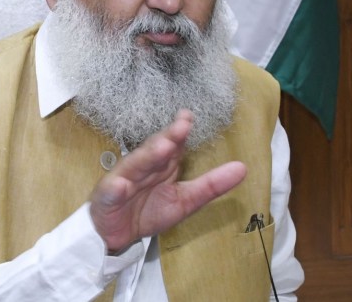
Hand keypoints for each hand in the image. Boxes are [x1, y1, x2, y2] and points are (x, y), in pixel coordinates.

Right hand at [89, 109, 246, 252]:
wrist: (116, 234)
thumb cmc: (148, 212)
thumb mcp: (185, 201)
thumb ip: (211, 185)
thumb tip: (243, 168)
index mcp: (160, 165)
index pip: (172, 143)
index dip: (180, 130)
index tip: (190, 116)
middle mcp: (141, 166)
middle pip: (154, 150)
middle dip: (167, 138)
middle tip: (182, 126)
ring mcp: (122, 180)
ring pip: (135, 165)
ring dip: (147, 156)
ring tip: (162, 147)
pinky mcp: (107, 198)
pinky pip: (112, 192)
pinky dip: (116, 188)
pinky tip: (121, 185)